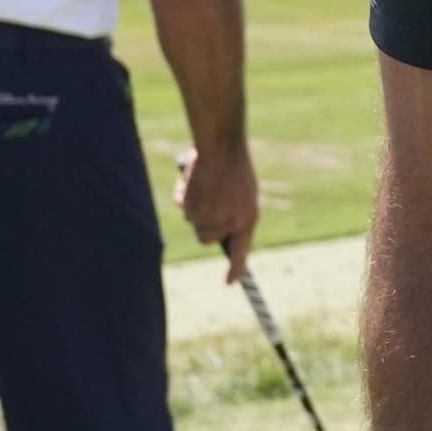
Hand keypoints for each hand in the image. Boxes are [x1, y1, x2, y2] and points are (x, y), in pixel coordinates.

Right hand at [176, 142, 258, 279]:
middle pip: (207, 238)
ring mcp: (210, 217)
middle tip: (209, 201)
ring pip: (194, 222)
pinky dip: (185, 194)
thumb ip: (235, 215)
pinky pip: (184, 207)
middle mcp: (229, 223)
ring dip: (195, 207)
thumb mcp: (245, 195)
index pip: (240, 252)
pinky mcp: (193, 208)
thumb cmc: (236, 168)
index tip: (229, 282)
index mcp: (247, 219)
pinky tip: (196, 179)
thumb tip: (221, 233)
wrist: (223, 148)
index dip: (235, 269)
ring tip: (206, 186)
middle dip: (204, 225)